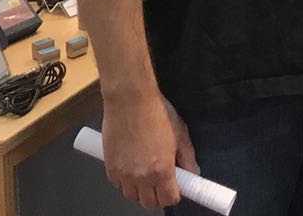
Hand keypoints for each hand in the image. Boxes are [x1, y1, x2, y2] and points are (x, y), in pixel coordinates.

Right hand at [101, 92, 196, 208]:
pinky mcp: (109, 167)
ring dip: (139, 190)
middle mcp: (141, 177)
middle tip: (161, 182)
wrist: (131, 100)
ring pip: (131, 196)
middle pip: (149, 203)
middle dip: (157, 196)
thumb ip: (187, 156)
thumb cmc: (157, 112)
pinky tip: (131, 166)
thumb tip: (192, 171)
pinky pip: (117, 184)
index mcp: (162, 170)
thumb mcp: (180, 133)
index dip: (174, 195)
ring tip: (145, 174)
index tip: (175, 187)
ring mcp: (123, 174)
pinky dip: (124, 181)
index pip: (168, 199)